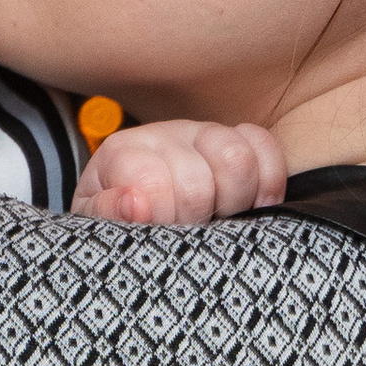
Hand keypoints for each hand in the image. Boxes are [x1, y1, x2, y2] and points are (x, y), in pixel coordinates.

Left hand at [72, 118, 288, 226]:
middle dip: (196, 219)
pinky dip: (267, 180)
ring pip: (236, 158)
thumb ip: (107, 214)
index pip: (152, 182)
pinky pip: (264, 145)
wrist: (138, 208)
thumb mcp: (98, 224)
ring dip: (233, 201)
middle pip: (197, 181)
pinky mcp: (237, 138)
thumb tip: (136, 203)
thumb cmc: (118, 220)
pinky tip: (252, 205)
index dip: (163, 218)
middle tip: (189, 231)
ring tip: (219, 220)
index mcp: (122, 153)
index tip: (161, 232)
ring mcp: (202, 133)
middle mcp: (163, 134)